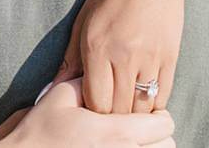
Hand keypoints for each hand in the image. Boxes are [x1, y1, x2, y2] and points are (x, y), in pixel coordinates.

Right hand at [0, 79, 174, 146]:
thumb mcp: (61, 96)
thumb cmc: (41, 130)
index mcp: (116, 133)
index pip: (164, 123)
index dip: (156, 115)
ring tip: (131, 140)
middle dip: (157, 133)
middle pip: (168, 144)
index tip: (142, 111)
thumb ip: (87, 80)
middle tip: (139, 126)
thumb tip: (104, 69)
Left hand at [52, 0, 199, 113]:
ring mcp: (149, 59)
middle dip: (110, 116)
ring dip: (131, 113)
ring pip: (140, 109)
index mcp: (97, 47)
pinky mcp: (170, 58)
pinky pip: (161, 96)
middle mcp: (123, 56)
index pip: (94, 101)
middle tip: (106, 108)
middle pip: (117, 110)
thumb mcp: (83, 20)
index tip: (89, 104)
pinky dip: (151, 104)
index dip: (91, 110)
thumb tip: (53, 89)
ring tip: (123, 106)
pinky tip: (142, 100)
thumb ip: (70, 59)